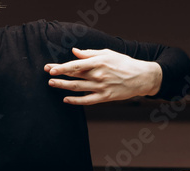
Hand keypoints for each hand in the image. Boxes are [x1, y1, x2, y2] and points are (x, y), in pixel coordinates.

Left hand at [45, 47, 161, 104]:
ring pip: (77, 88)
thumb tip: (74, 52)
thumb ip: (90, 53)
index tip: (50, 68)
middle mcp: (98, 75)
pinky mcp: (105, 97)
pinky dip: (75, 100)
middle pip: (74, 76)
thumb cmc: (124, 63)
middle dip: (58, 75)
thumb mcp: (107, 53)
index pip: (76, 65)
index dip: (62, 67)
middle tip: (48, 74)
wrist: (141, 77)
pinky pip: (87, 100)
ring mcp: (101, 87)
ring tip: (52, 84)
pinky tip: (66, 99)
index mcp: (98, 62)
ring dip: (63, 86)